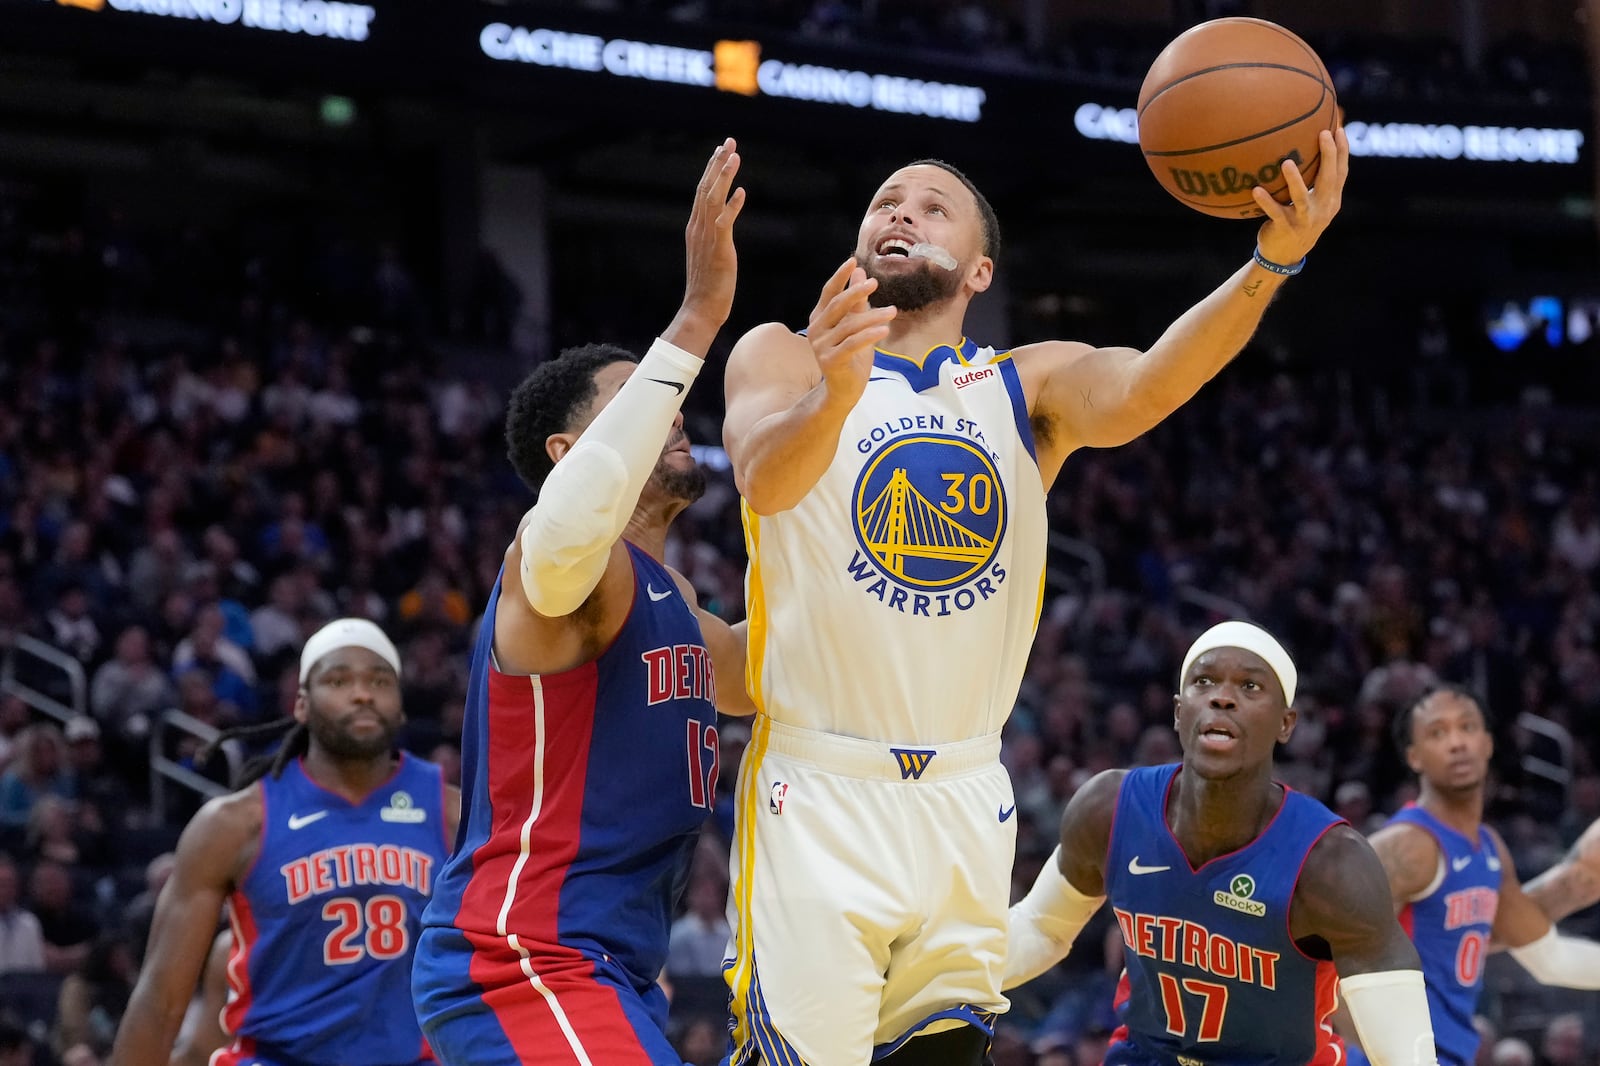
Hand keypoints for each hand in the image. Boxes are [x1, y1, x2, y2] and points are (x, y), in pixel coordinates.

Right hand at [678, 138, 745, 336]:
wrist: (701, 308)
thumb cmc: (709, 286)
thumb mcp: (710, 253)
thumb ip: (715, 234)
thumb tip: (722, 220)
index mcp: (695, 227)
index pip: (702, 192)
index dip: (711, 170)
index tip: (721, 151)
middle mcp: (698, 228)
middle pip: (705, 188)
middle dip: (717, 163)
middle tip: (728, 141)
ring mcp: (707, 237)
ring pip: (712, 199)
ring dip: (723, 176)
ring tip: (734, 155)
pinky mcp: (718, 249)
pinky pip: (724, 222)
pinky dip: (732, 205)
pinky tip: (741, 192)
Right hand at [808, 258, 895, 409]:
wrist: (844, 389)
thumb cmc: (851, 355)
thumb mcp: (855, 325)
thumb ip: (856, 301)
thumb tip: (860, 271)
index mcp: (820, 318)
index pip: (828, 293)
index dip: (840, 277)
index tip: (853, 261)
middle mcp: (816, 330)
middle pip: (836, 305)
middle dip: (856, 292)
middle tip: (874, 283)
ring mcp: (821, 346)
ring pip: (849, 325)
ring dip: (872, 317)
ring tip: (892, 312)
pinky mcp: (831, 361)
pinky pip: (853, 344)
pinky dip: (870, 335)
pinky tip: (885, 330)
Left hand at [1253, 127, 1347, 265]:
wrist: (1284, 256)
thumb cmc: (1296, 221)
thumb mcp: (1312, 204)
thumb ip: (1314, 183)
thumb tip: (1306, 151)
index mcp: (1330, 201)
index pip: (1341, 173)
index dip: (1342, 151)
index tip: (1339, 129)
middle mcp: (1322, 209)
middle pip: (1328, 179)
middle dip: (1328, 156)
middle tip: (1323, 134)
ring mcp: (1304, 219)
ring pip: (1301, 198)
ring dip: (1294, 180)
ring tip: (1287, 163)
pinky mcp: (1285, 228)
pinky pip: (1275, 212)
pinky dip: (1265, 201)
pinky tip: (1256, 189)